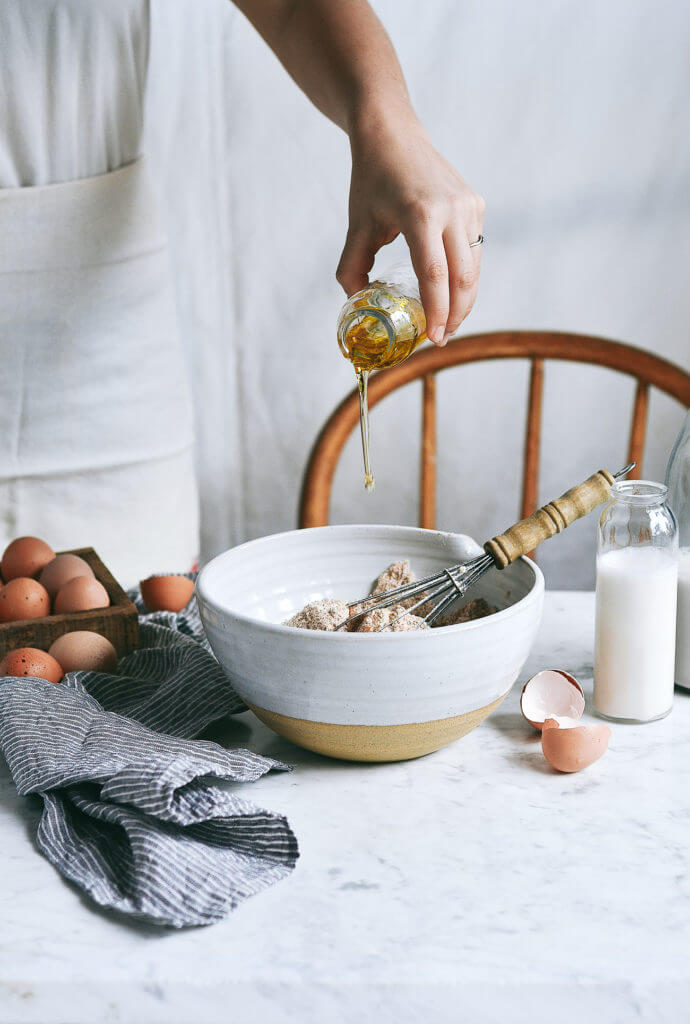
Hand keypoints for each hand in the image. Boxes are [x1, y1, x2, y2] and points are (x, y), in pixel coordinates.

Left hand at [337, 112, 484, 344]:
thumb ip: (351, 267)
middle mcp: (452, 209)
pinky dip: (465, 276)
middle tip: (441, 338)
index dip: (437, 311)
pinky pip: (475, 250)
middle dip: (456, 315)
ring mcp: (469, 206)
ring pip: (474, 267)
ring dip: (464, 300)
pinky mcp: (476, 204)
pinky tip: (451, 291)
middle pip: (463, 277)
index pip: (434, 275)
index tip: (433, 338)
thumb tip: (357, 302)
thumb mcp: (357, 225)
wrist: (393, 133)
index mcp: (421, 214)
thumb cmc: (371, 179)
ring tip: (448, 322)